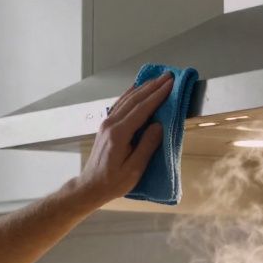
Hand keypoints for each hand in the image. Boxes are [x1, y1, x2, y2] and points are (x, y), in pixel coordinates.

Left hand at [73, 72, 173, 206]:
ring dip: (143, 88)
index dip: (157, 96)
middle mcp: (111, 124)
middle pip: (134, 100)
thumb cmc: (113, 182)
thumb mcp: (134, 169)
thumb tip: (158, 125)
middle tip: (168, 76)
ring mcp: (106, 123)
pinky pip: (121, 105)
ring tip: (157, 79)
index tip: (170, 85)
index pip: (141, 110)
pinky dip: (131, 94)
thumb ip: (147, 146)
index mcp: (119, 134)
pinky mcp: (106, 126)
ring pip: (126, 99)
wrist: (91, 186)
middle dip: (152, 87)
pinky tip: (138, 89)